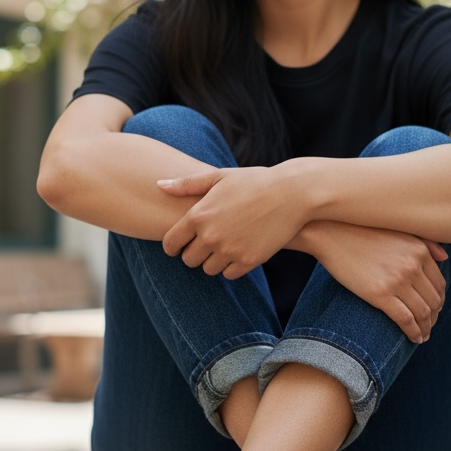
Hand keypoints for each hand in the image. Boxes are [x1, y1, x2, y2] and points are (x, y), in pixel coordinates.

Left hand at [159, 165, 305, 277]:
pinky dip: (232, 266)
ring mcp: (229, 250)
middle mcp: (210, 236)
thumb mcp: (219, 177)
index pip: (171, 243)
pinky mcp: (248, 261)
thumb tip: (159, 185)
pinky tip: (239, 251)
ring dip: (213, 261)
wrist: (291, 193)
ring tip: (224, 246)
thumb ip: (187, 184)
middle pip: (188, 260)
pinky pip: (229, 274)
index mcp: (198, 215)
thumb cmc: (254, 181)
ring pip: (208, 269)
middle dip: (194, 253)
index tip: (180, 244)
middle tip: (206, 244)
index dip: (173, 246)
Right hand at [303, 221, 447, 342]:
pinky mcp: (380, 294)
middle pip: (433, 300)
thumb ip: (425, 243)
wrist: (331, 233)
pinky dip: (414, 332)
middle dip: (434, 317)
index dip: (439, 301)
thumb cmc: (361, 231)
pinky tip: (415, 338)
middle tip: (429, 326)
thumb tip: (445, 258)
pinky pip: (406, 320)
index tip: (434, 310)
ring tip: (423, 335)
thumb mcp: (398, 231)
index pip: (439, 284)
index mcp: (419, 251)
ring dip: (426, 327)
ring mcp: (397, 281)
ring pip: (422, 312)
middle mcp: (413, 266)